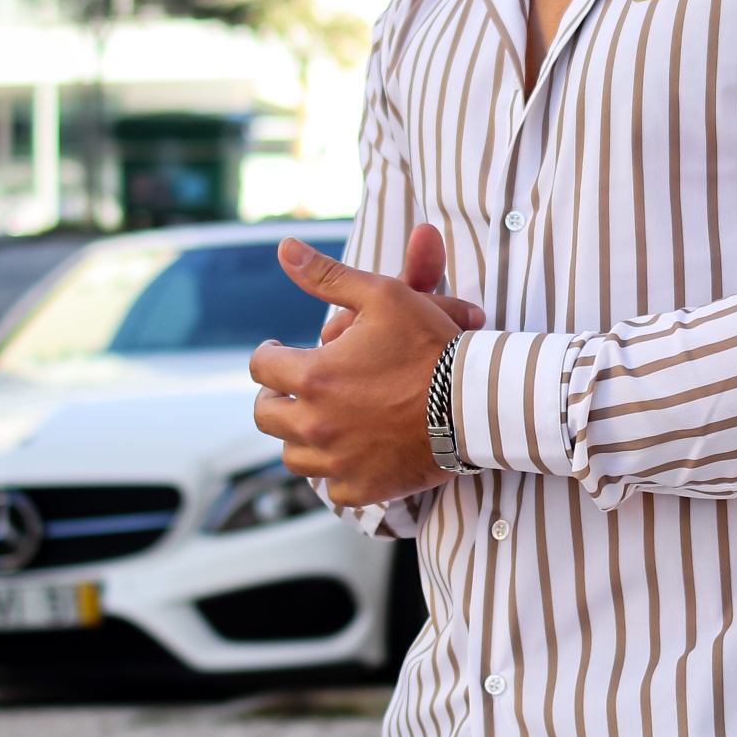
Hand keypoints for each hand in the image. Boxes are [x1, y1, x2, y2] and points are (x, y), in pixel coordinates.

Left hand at [250, 225, 484, 507]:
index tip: (281, 351)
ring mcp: (338, 462)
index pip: (260, 368)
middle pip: (266, 415)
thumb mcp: (381, 295)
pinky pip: (331, 488)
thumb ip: (327, 274)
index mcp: (313, 377)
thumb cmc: (431, 345)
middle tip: (297, 386)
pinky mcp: (363, 489)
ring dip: (300, 435)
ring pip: (293, 455)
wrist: (477, 402)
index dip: (269, 354)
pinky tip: (351, 451)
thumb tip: (284, 248)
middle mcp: (316, 425)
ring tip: (321, 417)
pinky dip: (336, 471)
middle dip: (277, 396)